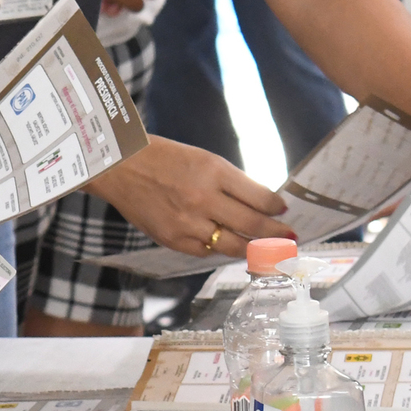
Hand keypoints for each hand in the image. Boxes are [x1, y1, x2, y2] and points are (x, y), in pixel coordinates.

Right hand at [89, 137, 292, 253]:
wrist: (120, 168)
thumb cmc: (164, 159)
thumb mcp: (203, 160)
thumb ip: (231, 183)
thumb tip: (262, 204)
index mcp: (213, 171)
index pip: (260, 197)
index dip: (276, 208)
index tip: (284, 211)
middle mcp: (203, 198)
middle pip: (253, 225)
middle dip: (277, 234)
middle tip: (290, 238)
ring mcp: (187, 222)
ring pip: (233, 245)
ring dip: (254, 248)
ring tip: (267, 250)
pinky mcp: (173, 239)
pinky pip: (206, 251)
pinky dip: (219, 249)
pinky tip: (227, 245)